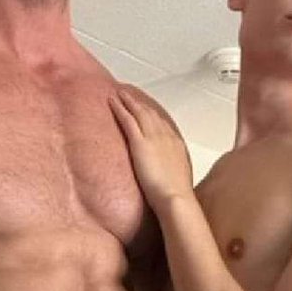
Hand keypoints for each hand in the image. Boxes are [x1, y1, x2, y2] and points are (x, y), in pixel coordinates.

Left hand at [109, 85, 192, 206]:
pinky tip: (112, 101)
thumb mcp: (178, 178)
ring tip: (120, 92)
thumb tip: (166, 176)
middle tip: (130, 94)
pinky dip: (120, 108)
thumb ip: (171, 171)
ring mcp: (153, 137)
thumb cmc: (177, 195)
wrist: (175, 197)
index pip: (163, 124)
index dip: (153, 114)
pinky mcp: (140, 142)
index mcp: (176, 144)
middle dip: (140, 103)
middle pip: (151, 113)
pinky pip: (128, 119)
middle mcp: (166, 136)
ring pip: (139, 112)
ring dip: (129, 100)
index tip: (146, 109)